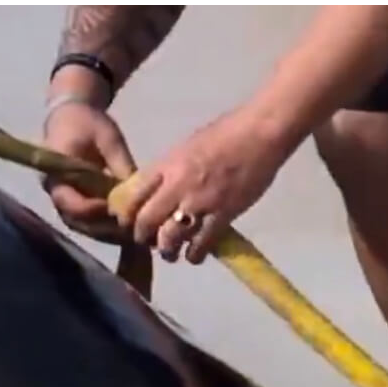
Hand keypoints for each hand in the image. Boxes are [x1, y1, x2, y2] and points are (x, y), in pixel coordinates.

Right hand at [41, 100, 138, 244]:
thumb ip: (121, 166)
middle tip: (133, 230)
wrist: (70, 118)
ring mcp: (62, 200)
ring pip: (81, 227)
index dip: (94, 211)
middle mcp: (55, 193)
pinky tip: (126, 230)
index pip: (71, 203)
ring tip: (133, 235)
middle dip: (104, 229)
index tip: (120, 210)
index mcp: (55, 174)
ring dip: (106, 234)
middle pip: (76, 221)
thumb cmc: (88, 124)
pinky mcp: (72, 203)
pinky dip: (104, 229)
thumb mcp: (109, 139)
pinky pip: (85, 223)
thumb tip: (139, 193)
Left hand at [112, 105, 291, 263]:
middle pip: (146, 221)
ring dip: (166, 250)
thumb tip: (153, 192)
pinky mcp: (224, 214)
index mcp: (166, 166)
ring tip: (170, 253)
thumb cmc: (225, 134)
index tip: (128, 223)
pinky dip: (194, 254)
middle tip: (147, 242)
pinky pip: (201, 243)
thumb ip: (167, 171)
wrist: (262, 131)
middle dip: (142, 237)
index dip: (125, 215)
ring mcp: (200, 202)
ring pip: (170, 238)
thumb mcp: (185, 148)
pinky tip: (194, 255)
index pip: (132, 197)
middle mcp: (177, 185)